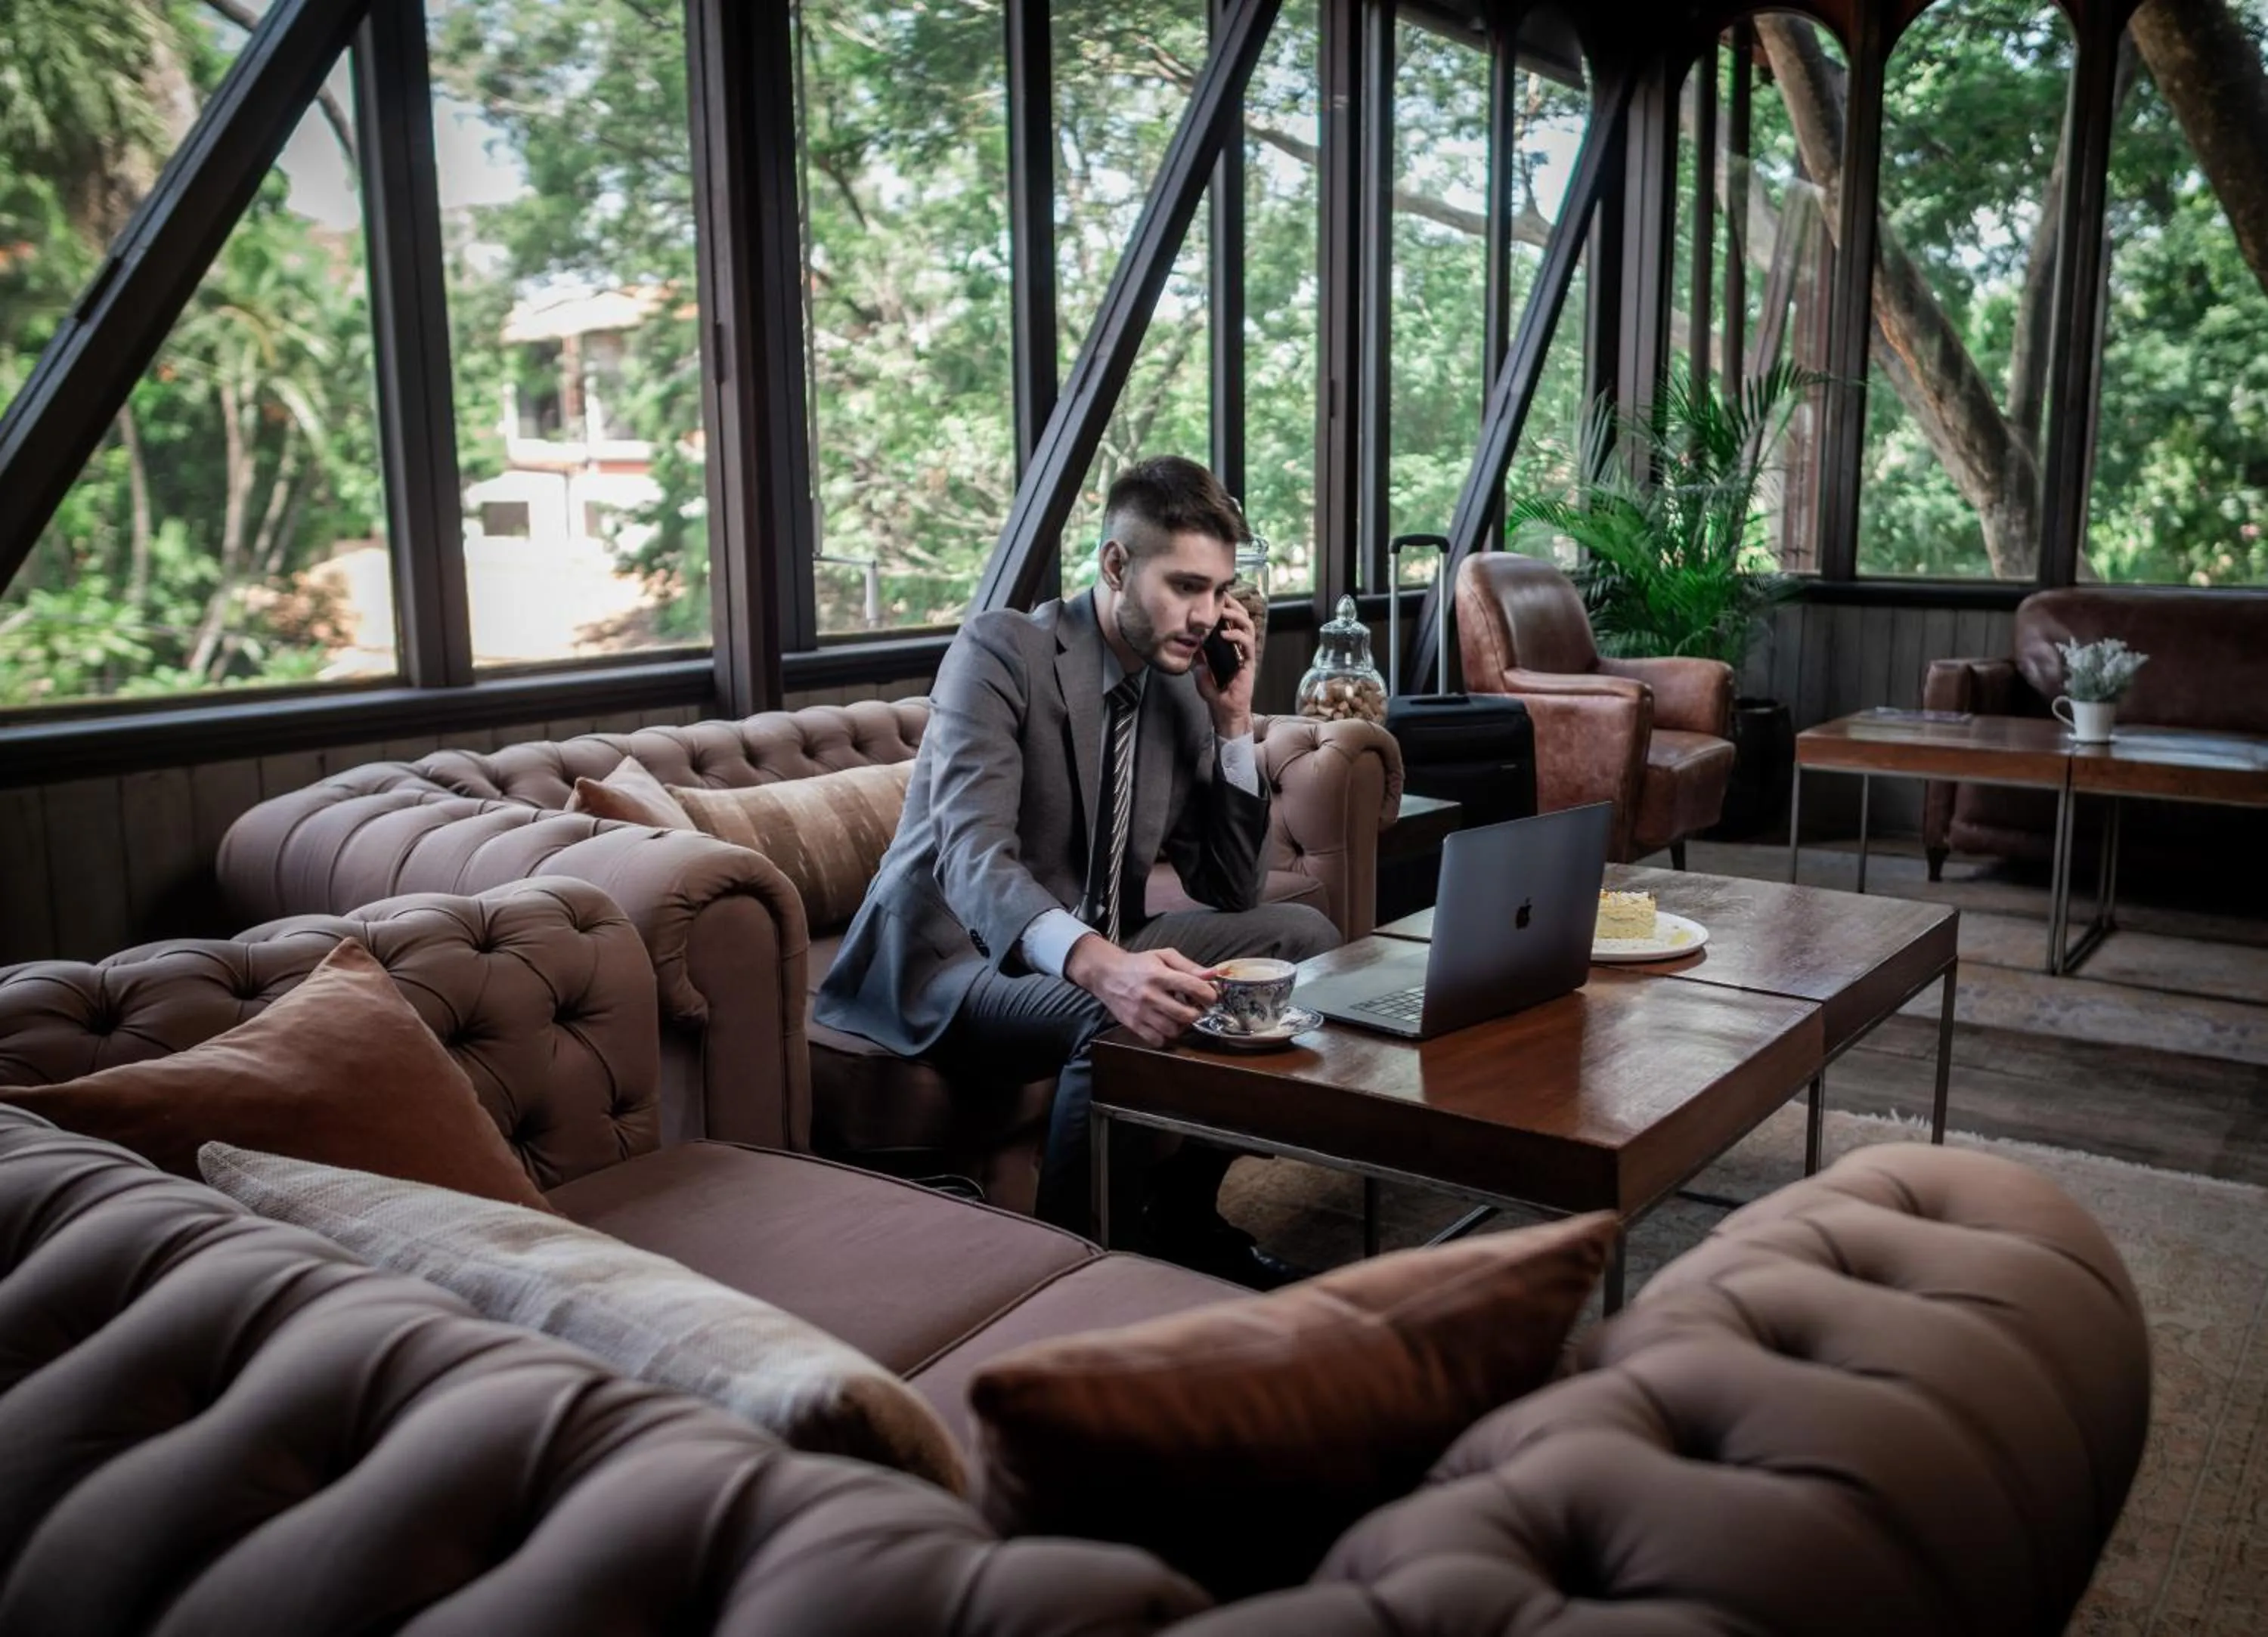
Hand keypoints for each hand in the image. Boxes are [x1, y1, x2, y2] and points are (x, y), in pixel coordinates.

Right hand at [1065, 937, 1219, 1046]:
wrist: (1106, 974)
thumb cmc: (1139, 964)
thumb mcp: (1164, 956)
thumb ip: (1189, 965)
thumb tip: (1212, 974)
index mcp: (1159, 975)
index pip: (1192, 987)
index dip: (1209, 994)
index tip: (1211, 996)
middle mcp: (1150, 995)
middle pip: (1186, 1014)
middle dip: (1197, 1013)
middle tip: (1195, 1007)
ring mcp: (1141, 1013)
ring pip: (1173, 1030)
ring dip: (1182, 1025)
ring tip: (1180, 1015)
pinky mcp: (1134, 1025)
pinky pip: (1158, 1040)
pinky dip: (1167, 1036)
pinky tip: (1166, 1024)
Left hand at [1194, 595, 1255, 740]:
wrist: (1224, 709)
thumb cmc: (1214, 691)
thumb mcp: (1200, 668)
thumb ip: (1198, 655)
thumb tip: (1190, 641)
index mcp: (1228, 644)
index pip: (1230, 619)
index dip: (1225, 606)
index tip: (1215, 596)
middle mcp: (1238, 646)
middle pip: (1242, 616)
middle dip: (1233, 605)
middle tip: (1222, 597)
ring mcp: (1245, 652)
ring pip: (1248, 625)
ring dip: (1236, 615)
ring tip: (1224, 612)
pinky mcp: (1248, 662)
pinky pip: (1247, 643)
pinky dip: (1236, 635)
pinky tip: (1225, 633)